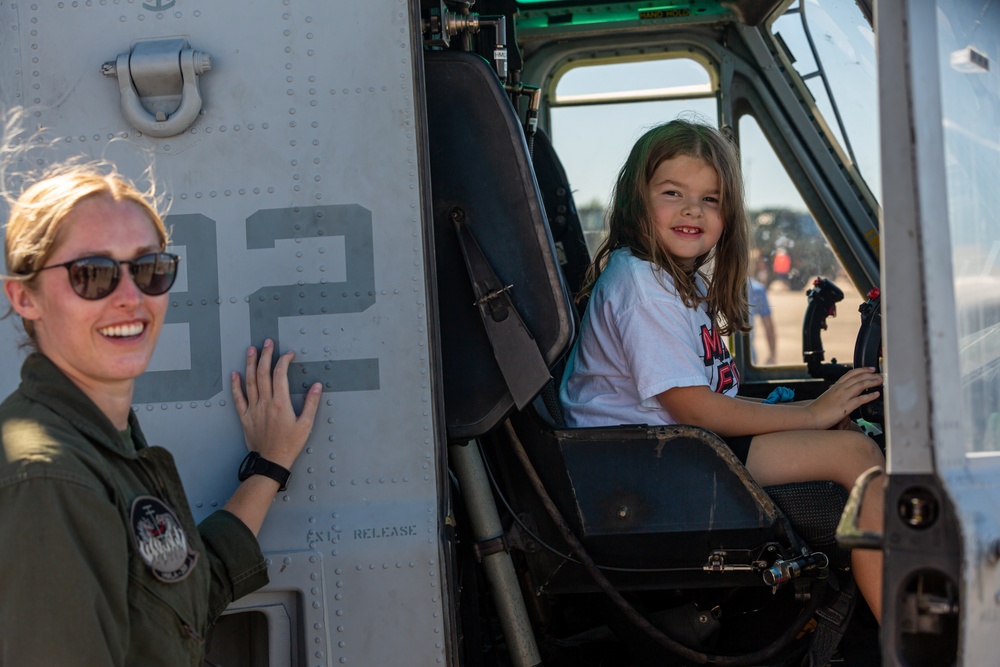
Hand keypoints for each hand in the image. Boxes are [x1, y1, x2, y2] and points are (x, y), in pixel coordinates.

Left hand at [231, 339, 321, 470]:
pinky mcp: (245, 417)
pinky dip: (235, 385)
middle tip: (267, 342)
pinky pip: (238, 398)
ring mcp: (253, 409)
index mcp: (280, 403)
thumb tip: (317, 386)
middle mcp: (265, 403)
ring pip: (249, 381)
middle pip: (262, 373)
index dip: (284, 360)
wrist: (271, 462)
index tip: (289, 354)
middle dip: (265, 355)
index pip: (280, 374)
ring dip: (249, 363)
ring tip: (250, 350)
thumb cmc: (290, 445)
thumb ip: (311, 403)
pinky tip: (234, 374)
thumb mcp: (306, 425)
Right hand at [805, 367, 881, 429]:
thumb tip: (841, 396)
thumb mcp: (826, 398)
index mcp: (835, 386)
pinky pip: (861, 399)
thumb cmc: (816, 410)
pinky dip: (870, 396)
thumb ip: (835, 394)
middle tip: (880, 375)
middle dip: (871, 375)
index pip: (851, 373)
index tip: (870, 369)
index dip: (862, 370)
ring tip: (880, 381)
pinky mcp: (845, 407)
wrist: (809, 416)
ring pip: (861, 385)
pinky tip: (876, 394)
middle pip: (858, 377)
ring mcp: (843, 397)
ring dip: (873, 382)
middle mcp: (840, 389)